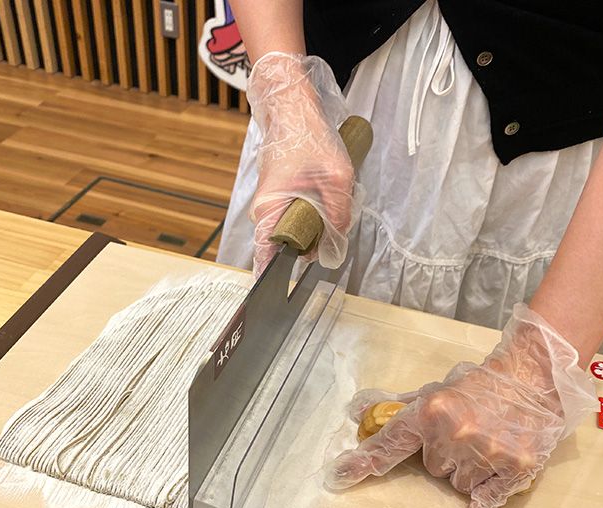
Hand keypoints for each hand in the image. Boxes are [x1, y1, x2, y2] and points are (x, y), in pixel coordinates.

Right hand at [246, 52, 355, 277]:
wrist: (294, 109)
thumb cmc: (310, 139)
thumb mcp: (337, 181)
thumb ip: (338, 218)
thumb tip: (334, 249)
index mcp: (270, 211)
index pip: (265, 258)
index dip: (272, 281)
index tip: (275, 303)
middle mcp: (264, 212)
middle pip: (284, 249)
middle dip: (308, 251)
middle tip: (330, 242)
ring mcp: (270, 205)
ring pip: (291, 234)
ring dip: (313, 232)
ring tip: (331, 217)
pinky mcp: (278, 198)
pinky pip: (292, 220)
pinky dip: (310, 220)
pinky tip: (325, 207)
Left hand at [325, 304, 597, 507]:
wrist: (534, 377)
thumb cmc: (480, 384)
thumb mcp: (437, 389)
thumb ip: (398, 405)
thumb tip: (357, 410)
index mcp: (431, 412)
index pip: (390, 444)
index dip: (362, 462)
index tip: (336, 478)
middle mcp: (455, 434)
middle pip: (431, 468)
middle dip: (441, 456)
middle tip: (463, 434)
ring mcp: (485, 453)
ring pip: (456, 484)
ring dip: (465, 472)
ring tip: (485, 443)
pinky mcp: (513, 469)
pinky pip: (484, 501)